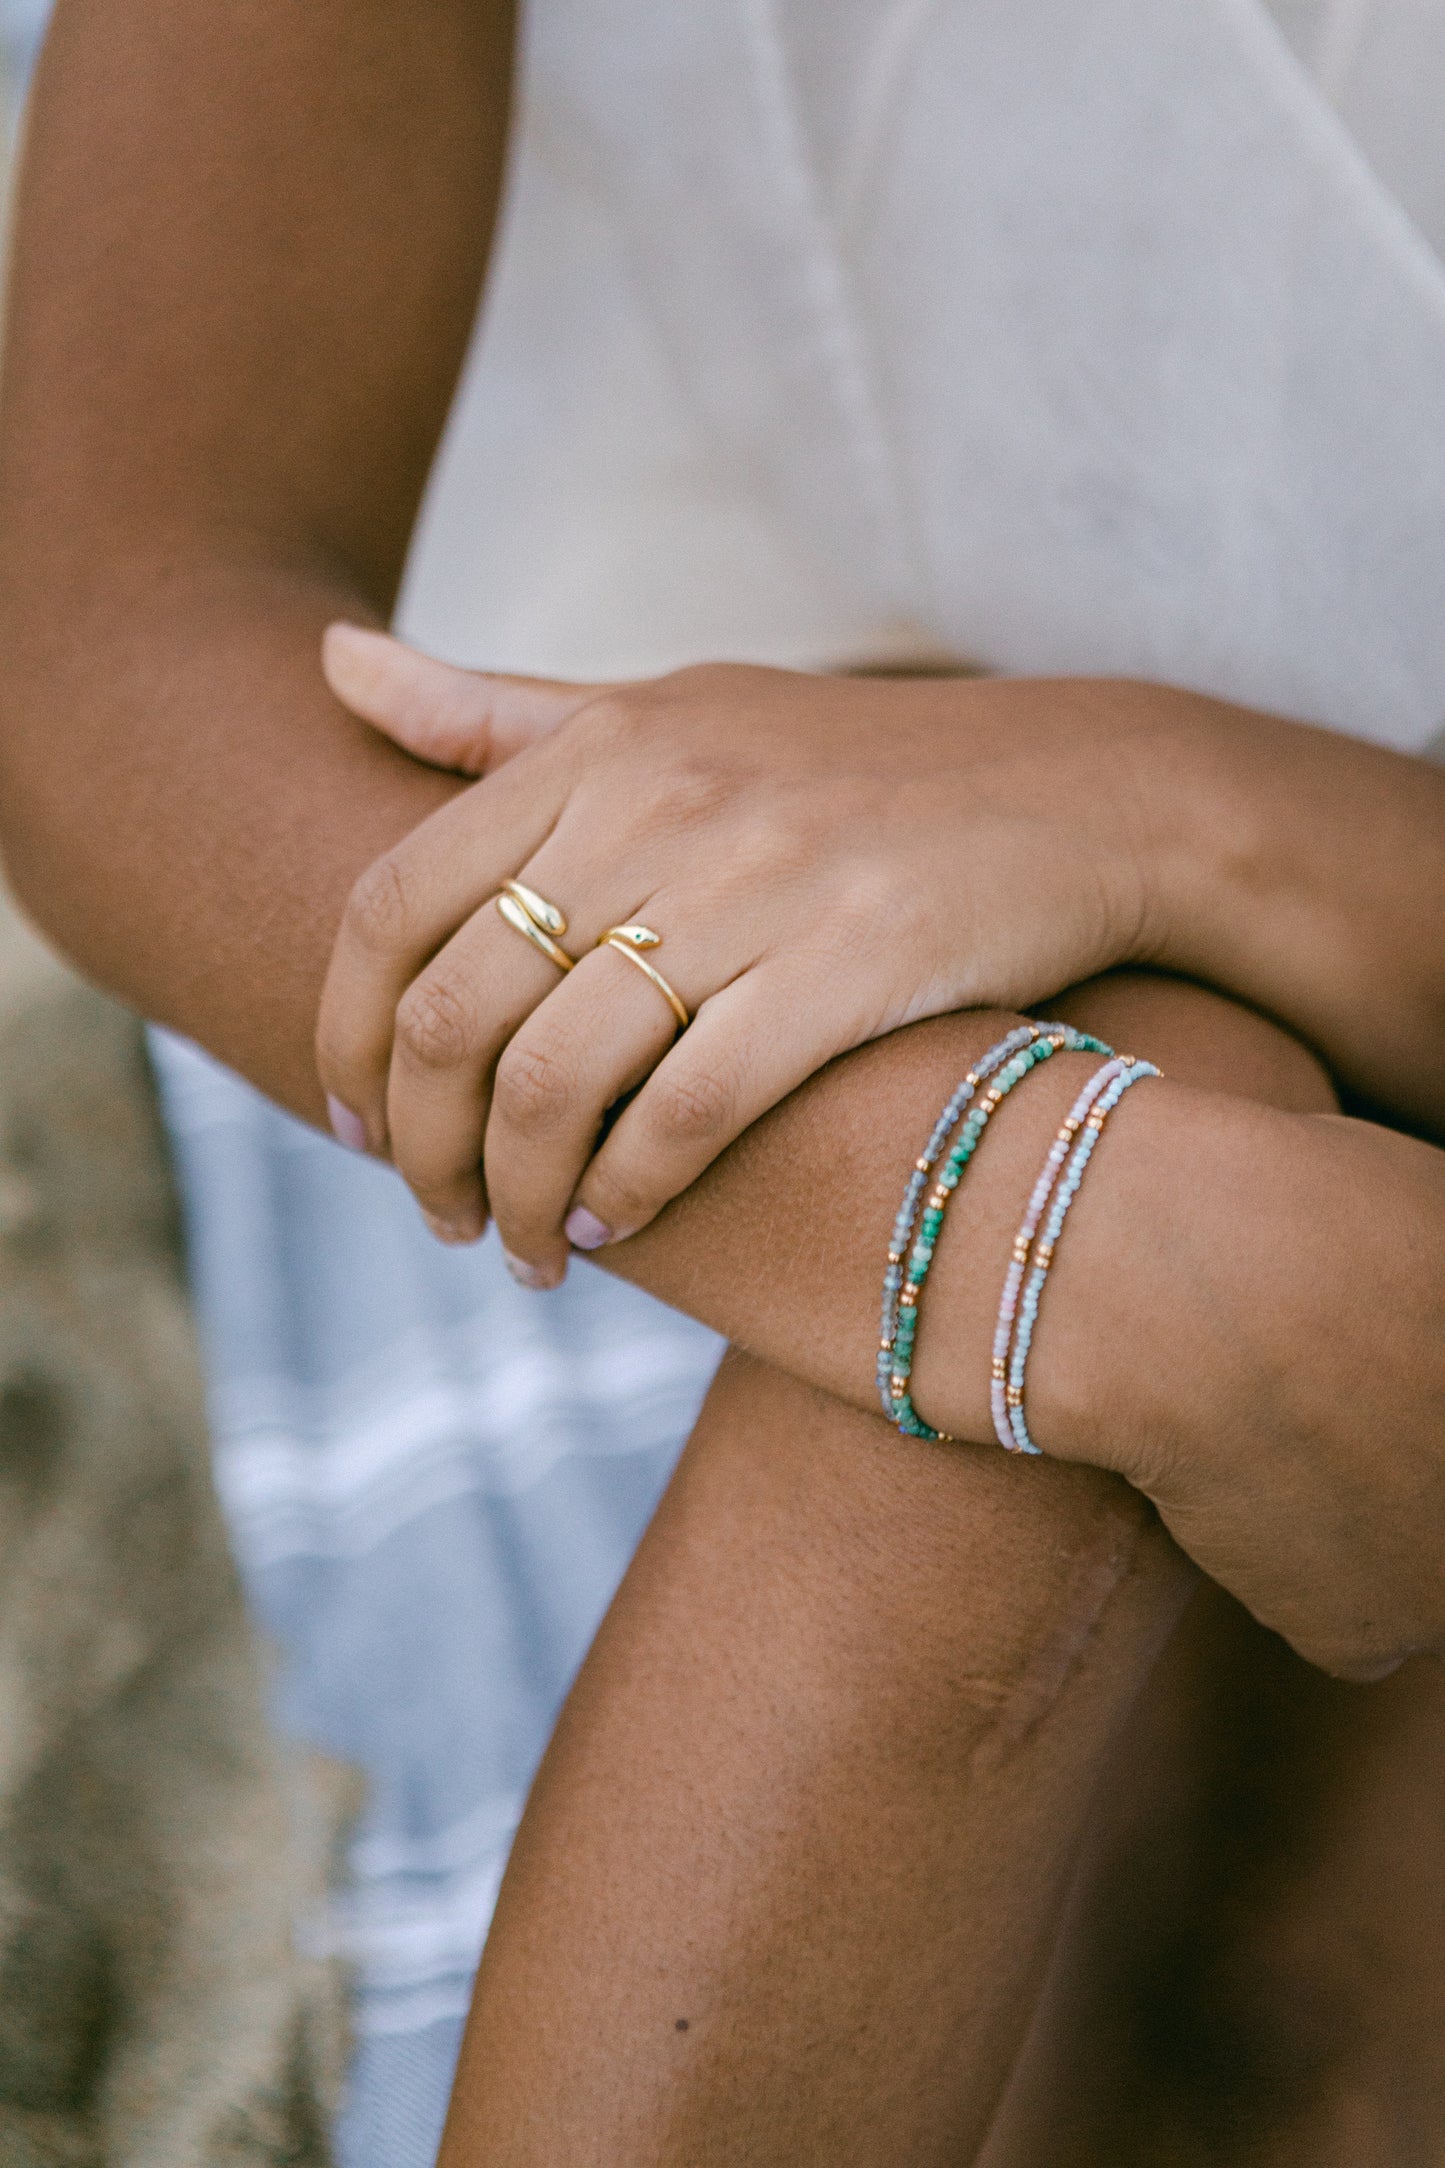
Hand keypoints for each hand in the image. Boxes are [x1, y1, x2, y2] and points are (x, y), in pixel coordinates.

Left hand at [316, 629, 1180, 1276]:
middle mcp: (655, 805)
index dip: (341, 1031)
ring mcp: (755, 883)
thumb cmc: (854, 763)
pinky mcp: (849, 966)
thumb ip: (498, 714)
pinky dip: (629, 1192)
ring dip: (515, 1196)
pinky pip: (687, 1111)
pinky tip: (617, 1226)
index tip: (353, 1118)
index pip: (388, 903)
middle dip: (421, 1147)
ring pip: (555, 1082)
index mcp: (594, 748)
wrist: (1084, 792)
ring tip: (526, 1249)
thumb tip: (330, 656)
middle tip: (440, 1212)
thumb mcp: (670, 708)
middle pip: (455, 1013)